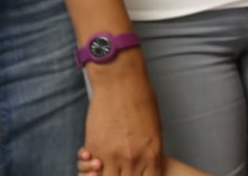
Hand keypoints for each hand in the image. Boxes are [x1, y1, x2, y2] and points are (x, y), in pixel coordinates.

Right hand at [82, 56, 165, 175]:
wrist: (120, 81)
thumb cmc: (141, 98)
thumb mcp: (155, 128)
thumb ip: (151, 150)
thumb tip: (148, 163)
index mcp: (153, 154)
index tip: (139, 174)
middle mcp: (133, 159)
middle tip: (122, 170)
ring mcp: (112, 156)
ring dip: (107, 175)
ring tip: (106, 167)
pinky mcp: (94, 149)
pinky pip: (91, 170)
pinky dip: (93, 169)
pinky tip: (96, 162)